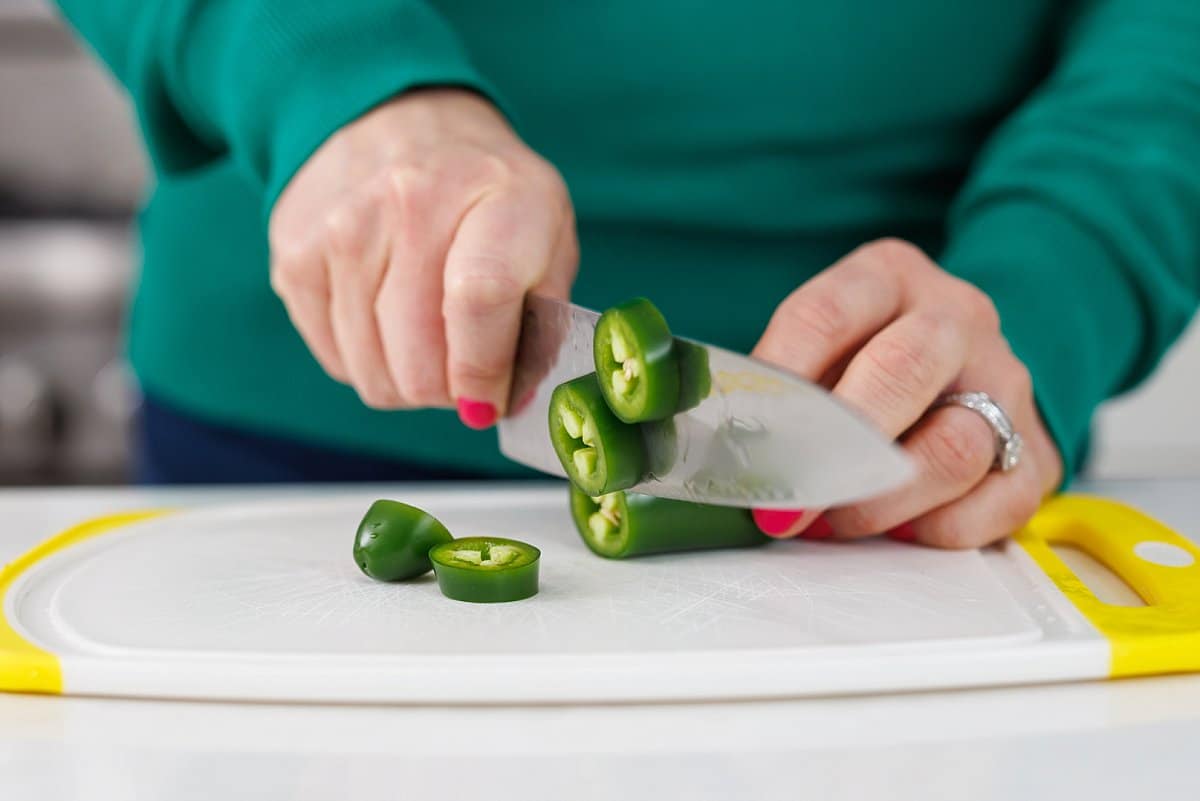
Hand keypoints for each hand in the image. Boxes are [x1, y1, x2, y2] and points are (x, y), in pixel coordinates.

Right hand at [268, 89, 577, 427]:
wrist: (398, 118)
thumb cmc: (487, 194)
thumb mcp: (547, 233)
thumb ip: (543, 319)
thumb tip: (505, 402)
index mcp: (499, 195)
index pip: (479, 302)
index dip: (484, 372)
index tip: (489, 397)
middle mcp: (413, 204)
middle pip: (420, 361)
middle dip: (449, 389)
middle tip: (462, 366)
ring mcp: (343, 229)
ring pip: (375, 375)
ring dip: (407, 378)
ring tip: (427, 334)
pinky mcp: (295, 257)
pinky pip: (336, 360)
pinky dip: (366, 359)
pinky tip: (384, 316)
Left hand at [750, 239, 1062, 547]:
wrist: (977, 367)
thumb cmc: (871, 361)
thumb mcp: (826, 343)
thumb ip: (786, 385)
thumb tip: (731, 452)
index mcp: (888, 277)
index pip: (824, 315)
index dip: (778, 381)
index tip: (742, 441)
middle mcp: (956, 317)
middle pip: (899, 371)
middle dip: (835, 446)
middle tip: (790, 500)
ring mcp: (1005, 383)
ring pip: (952, 447)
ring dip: (881, 501)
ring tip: (836, 523)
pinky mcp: (1037, 454)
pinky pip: (992, 504)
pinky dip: (935, 529)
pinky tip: (900, 529)